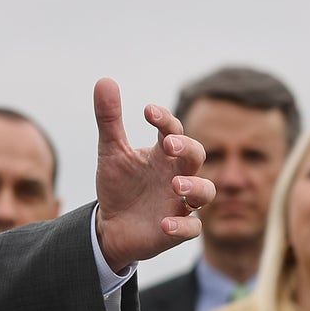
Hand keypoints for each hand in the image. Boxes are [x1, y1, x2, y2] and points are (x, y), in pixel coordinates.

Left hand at [92, 78, 212, 271]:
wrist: (111, 225)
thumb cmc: (119, 186)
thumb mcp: (111, 152)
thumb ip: (109, 120)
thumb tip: (104, 80)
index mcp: (164, 155)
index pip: (173, 131)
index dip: (165, 119)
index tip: (148, 111)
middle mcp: (177, 176)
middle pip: (197, 156)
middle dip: (187, 148)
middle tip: (169, 144)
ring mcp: (180, 203)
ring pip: (206, 193)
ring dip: (195, 187)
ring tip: (176, 185)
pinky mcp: (176, 230)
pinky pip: (191, 229)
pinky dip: (181, 226)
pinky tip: (165, 224)